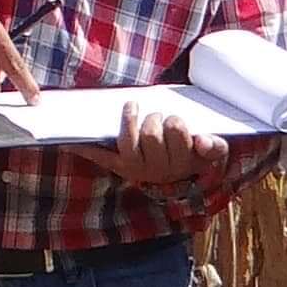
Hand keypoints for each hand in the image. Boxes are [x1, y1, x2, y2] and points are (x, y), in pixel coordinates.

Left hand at [87, 104, 222, 193]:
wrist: (184, 180)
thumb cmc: (197, 155)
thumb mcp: (214, 152)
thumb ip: (214, 146)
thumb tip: (202, 140)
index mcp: (182, 161)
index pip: (176, 130)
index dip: (174, 122)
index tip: (174, 120)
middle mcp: (158, 168)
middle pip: (151, 133)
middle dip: (153, 119)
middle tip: (157, 116)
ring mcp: (137, 168)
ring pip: (128, 141)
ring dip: (129, 120)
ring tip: (132, 106)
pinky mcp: (121, 168)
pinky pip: (103, 158)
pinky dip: (87, 150)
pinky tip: (71, 142)